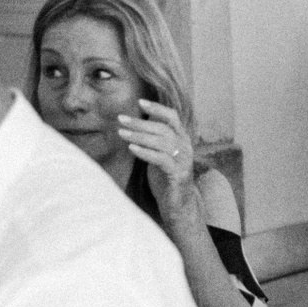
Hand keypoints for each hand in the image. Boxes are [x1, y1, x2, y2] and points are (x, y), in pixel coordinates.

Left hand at [119, 100, 199, 215]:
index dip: (157, 108)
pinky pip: (162, 159)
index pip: (172, 117)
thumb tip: (135, 123)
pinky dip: (146, 152)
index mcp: (182, 139)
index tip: (140, 102)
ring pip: (162, 142)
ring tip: (121, 133)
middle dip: (140, 122)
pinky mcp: (178, 174)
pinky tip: (132, 149)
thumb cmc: (165, 177)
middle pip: (163, 128)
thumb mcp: (160, 154)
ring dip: (139, 136)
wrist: (179, 204)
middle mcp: (185, 147)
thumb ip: (153, 139)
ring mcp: (183, 160)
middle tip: (121, 119)